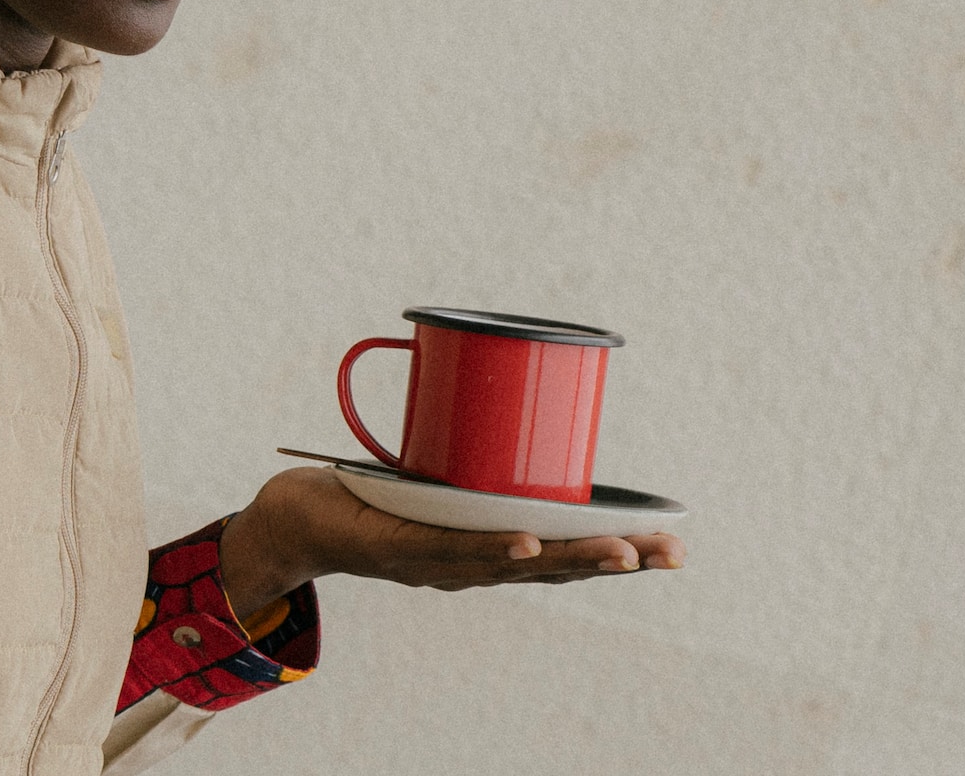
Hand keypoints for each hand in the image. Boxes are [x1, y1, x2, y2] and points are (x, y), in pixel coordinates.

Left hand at [217, 467, 686, 614]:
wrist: (292, 518)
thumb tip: (517, 397)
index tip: (673, 544)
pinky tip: (526, 543)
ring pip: (511, 564)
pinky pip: (450, 548)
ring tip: (620, 552)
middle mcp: (465, 567)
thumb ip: (473, 458)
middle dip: (613, 561)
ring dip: (568, 558)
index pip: (560, 556)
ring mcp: (433, 563)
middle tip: (671, 553)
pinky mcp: (396, 548)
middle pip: (551, 567)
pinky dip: (492, 547)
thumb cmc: (366, 500)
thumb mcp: (433, 481)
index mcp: (482, 551)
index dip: (616, 554)